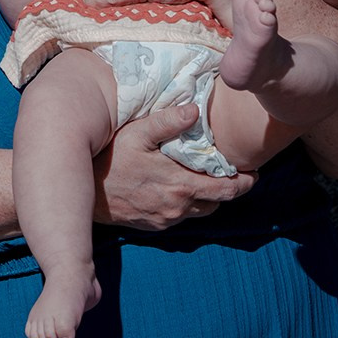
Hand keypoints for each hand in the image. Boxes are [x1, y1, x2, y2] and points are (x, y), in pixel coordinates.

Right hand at [92, 104, 255, 230]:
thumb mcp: (136, 133)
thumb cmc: (110, 160)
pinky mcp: (154, 226)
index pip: (226, 190)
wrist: (84, 194)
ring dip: (208, 198)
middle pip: (217, 203)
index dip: (244, 182)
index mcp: (180, 185)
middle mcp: (178, 207)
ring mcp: (166, 220)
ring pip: (200, 212)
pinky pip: (181, 218)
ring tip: (208, 179)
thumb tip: (195, 111)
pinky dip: (188, 204)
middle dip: (229, 190)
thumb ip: (167, 122)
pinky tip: (181, 189)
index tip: (253, 172)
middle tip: (235, 174)